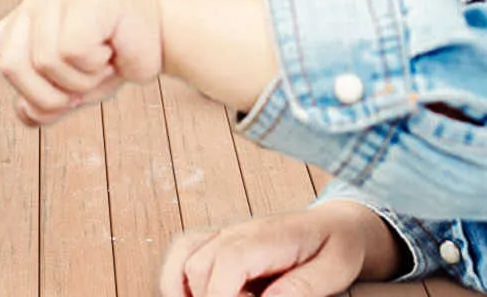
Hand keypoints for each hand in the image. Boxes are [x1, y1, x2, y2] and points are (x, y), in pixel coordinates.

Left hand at [0, 0, 161, 125]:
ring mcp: (52, 0)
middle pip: (13, 70)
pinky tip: (113, 45)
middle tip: (85, 83)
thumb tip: (23, 116)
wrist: (158, 34)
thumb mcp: (75, 90)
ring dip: (81, 80)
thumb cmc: (112, 59)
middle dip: (53, 94)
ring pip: (45, 63)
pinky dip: (98, 63)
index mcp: (21, 33)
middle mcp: (29, 11)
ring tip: (103, 59)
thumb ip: (46, 104)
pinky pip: (73, 51)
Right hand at [159, 202, 391, 296]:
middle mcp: (237, 231)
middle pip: (199, 266)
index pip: (229, 261)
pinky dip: (177, 279)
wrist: (333, 225)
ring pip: (182, 258)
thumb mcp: (336, 270)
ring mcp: (224, 234)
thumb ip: (304, 286)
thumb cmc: (336, 247)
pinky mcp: (218, 242)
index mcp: (267, 236)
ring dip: (185, 291)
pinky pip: (183, 254)